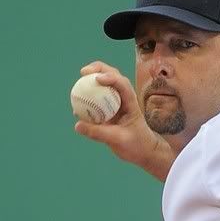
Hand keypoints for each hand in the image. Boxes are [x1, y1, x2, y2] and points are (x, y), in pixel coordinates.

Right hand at [74, 61, 172, 180]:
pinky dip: (88, 97)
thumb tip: (77, 125)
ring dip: (93, 78)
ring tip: (79, 80)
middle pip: (113, 76)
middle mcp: (124, 99)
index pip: (123, 84)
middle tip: (83, 72)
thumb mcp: (118, 139)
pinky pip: (98, 99)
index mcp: (131, 103)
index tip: (96, 79)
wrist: (143, 151)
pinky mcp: (110, 110)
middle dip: (99, 69)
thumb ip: (98, 133)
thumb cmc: (136, 145)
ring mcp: (117, 103)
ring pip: (105, 85)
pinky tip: (76, 103)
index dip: (110, 78)